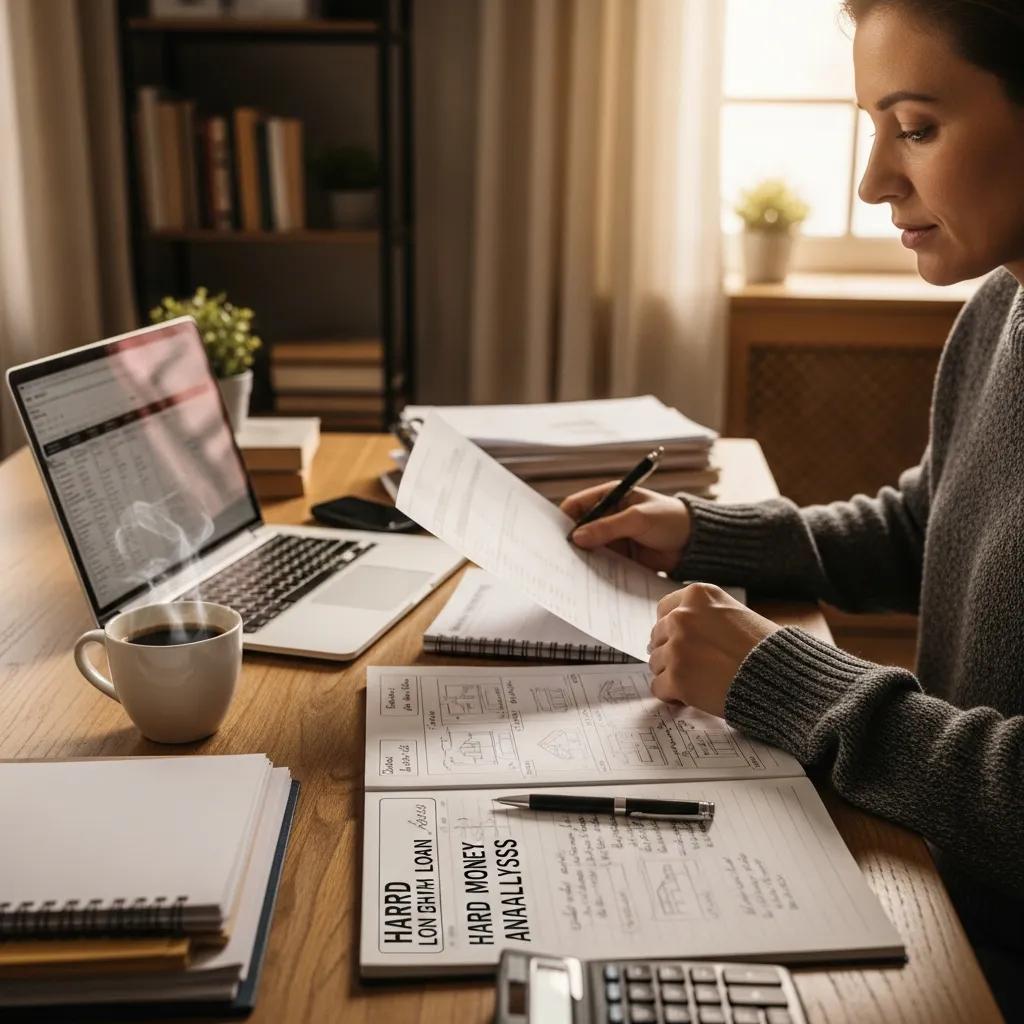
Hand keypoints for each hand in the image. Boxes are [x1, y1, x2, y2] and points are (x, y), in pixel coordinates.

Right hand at [560, 484, 691, 572]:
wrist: (696, 544)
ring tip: (572, 572)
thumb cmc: (670, 519)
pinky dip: (597, 570)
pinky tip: (590, 579)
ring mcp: (614, 538)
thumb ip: (608, 527)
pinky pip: (603, 563)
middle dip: (572, 542)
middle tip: (561, 557)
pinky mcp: (621, 557)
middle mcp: (608, 516)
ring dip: (583, 558)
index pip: (578, 505)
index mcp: (611, 497)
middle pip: (581, 529)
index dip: (565, 519)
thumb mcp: (638, 519)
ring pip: (590, 548)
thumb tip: (577, 537)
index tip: (557, 536)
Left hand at [647, 583, 780, 717]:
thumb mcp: (735, 614)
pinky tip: (690, 697)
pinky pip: (658, 688)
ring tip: (699, 682)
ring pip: (656, 663)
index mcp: (697, 596)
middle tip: (693, 667)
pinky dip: (672, 696)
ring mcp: (677, 648)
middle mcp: (682, 617)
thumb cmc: (767, 649)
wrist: (783, 678)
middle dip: (671, 652)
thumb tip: (673, 628)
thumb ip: (704, 615)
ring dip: (672, 674)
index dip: (671, 628)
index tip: (680, 641)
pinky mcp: (677, 678)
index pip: (665, 609)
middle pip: (657, 637)